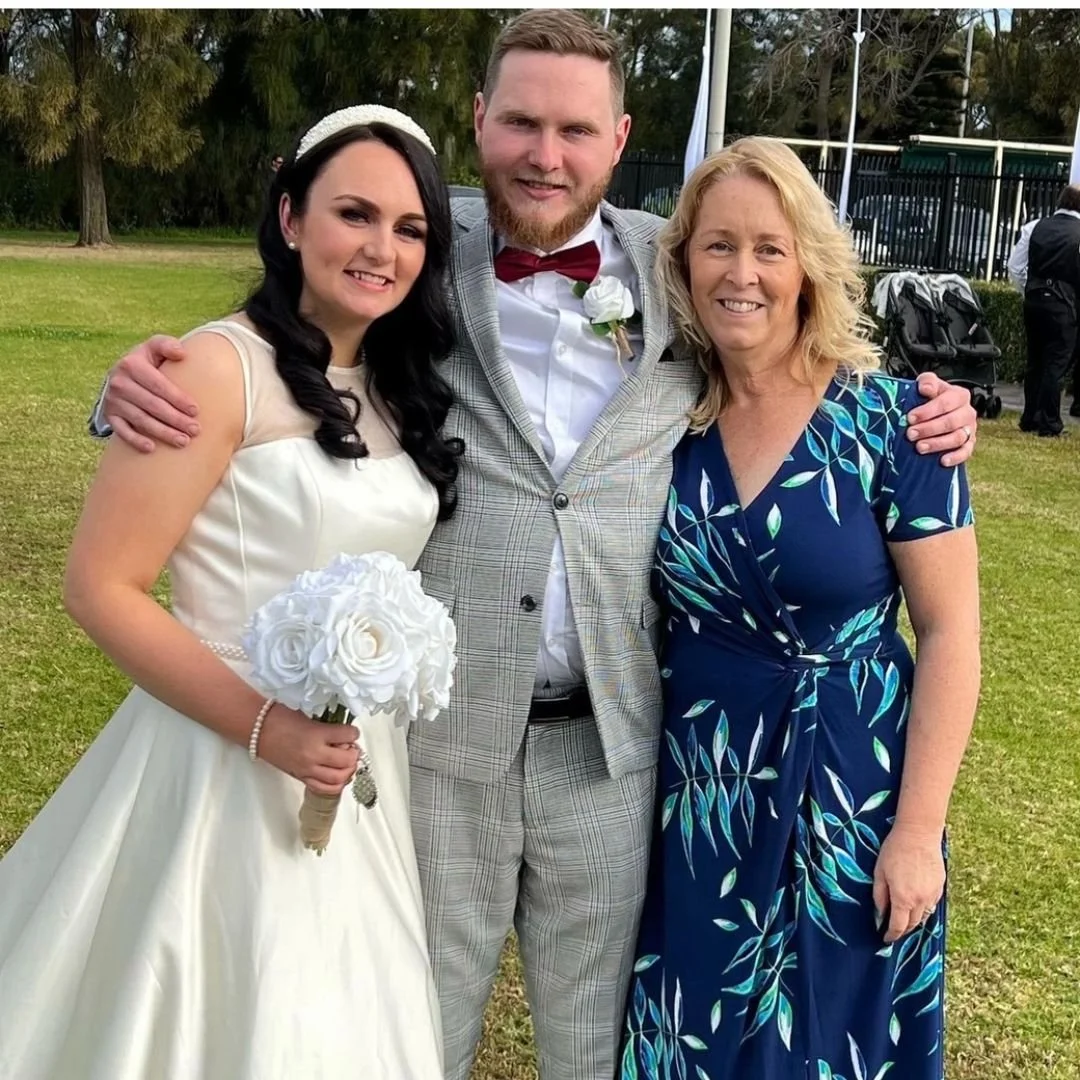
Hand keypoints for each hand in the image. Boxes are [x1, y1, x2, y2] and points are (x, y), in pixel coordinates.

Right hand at [103, 335, 198, 452]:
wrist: (121, 374)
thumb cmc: (147, 362)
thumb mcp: (154, 348)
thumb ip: (167, 345)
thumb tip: (182, 353)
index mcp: (131, 364)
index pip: (158, 385)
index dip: (177, 398)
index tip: (195, 410)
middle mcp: (119, 383)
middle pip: (152, 405)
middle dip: (175, 419)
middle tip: (195, 430)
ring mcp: (113, 401)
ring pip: (140, 420)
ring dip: (162, 433)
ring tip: (183, 441)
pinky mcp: (110, 415)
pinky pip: (122, 431)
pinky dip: (135, 440)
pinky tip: (152, 448)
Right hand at [256, 705, 361, 796]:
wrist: (257, 729)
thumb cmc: (280, 718)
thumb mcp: (309, 716)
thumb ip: (327, 727)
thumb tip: (344, 734)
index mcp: (316, 734)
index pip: (348, 736)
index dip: (354, 733)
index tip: (352, 732)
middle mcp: (313, 754)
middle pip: (347, 761)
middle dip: (354, 754)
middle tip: (351, 748)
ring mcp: (307, 769)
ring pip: (338, 779)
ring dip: (348, 771)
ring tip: (346, 763)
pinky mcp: (300, 777)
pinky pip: (324, 788)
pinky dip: (335, 784)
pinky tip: (337, 775)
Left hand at [872, 824, 945, 943]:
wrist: (919, 834)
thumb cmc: (894, 850)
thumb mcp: (879, 872)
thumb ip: (879, 896)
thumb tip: (880, 914)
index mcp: (903, 899)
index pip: (898, 927)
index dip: (891, 935)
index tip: (885, 939)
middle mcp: (920, 901)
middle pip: (913, 925)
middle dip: (903, 930)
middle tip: (893, 930)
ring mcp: (933, 895)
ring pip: (924, 916)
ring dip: (914, 921)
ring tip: (904, 919)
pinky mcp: (940, 887)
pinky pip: (931, 905)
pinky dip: (923, 909)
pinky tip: (916, 904)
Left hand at [905, 373, 976, 466]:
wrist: (935, 413)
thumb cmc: (929, 399)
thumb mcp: (927, 385)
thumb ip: (927, 382)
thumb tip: (925, 387)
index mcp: (959, 395)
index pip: (946, 402)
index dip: (928, 411)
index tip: (910, 418)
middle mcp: (967, 412)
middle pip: (951, 422)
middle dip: (929, 429)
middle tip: (910, 434)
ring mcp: (969, 429)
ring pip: (957, 438)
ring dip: (937, 444)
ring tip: (919, 447)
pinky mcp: (969, 444)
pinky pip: (966, 452)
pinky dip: (955, 457)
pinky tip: (942, 461)